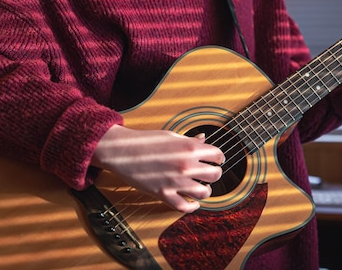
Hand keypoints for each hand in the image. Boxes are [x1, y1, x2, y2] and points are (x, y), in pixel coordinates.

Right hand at [91, 124, 224, 212]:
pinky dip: (192, 207)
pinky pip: (184, 207)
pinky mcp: (163, 194)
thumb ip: (190, 140)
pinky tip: (193, 202)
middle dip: (214, 174)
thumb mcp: (171, 135)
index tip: (216, 160)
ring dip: (206, 190)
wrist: (122, 151)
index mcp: (189, 148)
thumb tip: (203, 139)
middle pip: (215, 175)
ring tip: (202, 187)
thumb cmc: (145, 141)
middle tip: (209, 173)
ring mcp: (175, 181)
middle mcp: (186, 165)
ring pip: (204, 193)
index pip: (218, 155)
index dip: (218, 158)